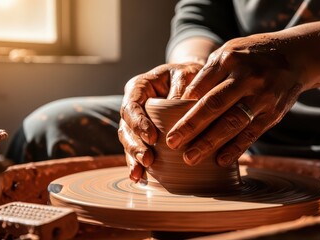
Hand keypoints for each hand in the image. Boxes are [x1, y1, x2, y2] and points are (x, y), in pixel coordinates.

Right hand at [118, 63, 202, 181]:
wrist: (193, 79)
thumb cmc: (190, 75)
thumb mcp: (187, 73)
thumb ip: (181, 86)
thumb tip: (176, 106)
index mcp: (140, 86)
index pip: (131, 105)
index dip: (138, 122)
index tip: (152, 137)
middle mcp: (134, 104)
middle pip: (125, 127)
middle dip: (134, 145)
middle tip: (148, 159)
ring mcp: (138, 120)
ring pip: (128, 140)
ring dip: (133, 157)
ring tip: (141, 172)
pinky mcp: (144, 134)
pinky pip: (137, 149)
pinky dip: (137, 164)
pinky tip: (140, 178)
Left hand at [166, 34, 307, 166]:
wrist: (295, 56)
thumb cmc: (252, 56)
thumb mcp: (230, 51)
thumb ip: (209, 72)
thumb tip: (185, 99)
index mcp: (231, 59)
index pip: (202, 83)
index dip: (184, 102)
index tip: (165, 118)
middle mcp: (248, 77)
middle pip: (214, 105)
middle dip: (191, 126)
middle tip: (172, 143)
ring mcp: (263, 97)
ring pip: (232, 123)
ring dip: (210, 143)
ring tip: (190, 158)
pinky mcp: (273, 114)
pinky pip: (252, 134)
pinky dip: (235, 148)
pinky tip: (220, 160)